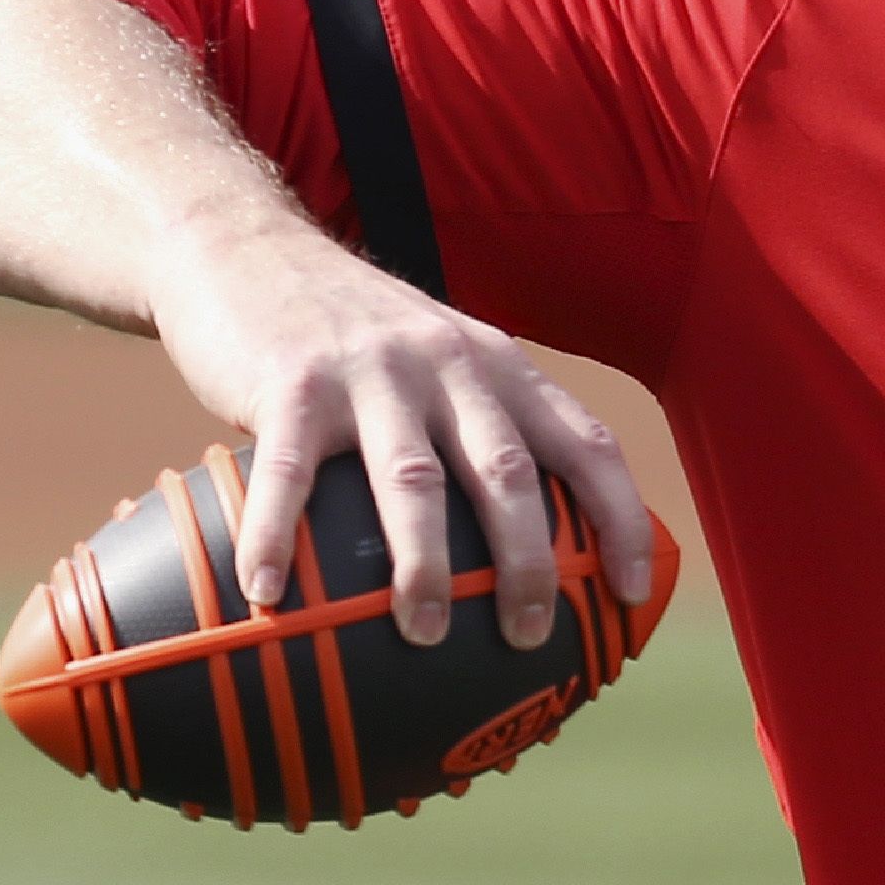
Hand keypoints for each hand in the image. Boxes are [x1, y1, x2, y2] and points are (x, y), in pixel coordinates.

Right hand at [142, 210, 656, 651]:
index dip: (620, 518)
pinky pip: (287, 475)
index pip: (588, 443)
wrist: (253, 247)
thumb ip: (476, 431)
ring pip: (414, 479)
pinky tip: (267, 596)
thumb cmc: (357, 334)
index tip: (632, 591)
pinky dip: (277, 537)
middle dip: (528, 561)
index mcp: (502, 367)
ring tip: (423, 633)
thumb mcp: (442, 361)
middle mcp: (451, 364)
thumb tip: (507, 562)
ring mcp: (372, 372)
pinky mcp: (291, 383)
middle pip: (509, 471)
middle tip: (530, 636)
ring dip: (424, 563)